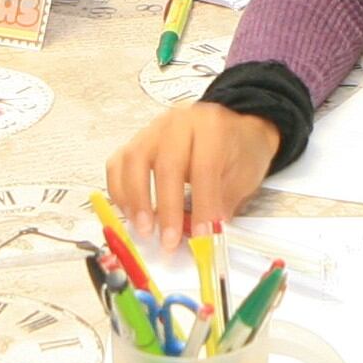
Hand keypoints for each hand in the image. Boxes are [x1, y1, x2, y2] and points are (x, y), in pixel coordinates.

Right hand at [106, 101, 280, 249]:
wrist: (230, 127)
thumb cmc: (238, 150)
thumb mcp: (245, 175)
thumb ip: (223, 202)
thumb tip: (207, 233)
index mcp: (212, 126)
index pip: (204, 167)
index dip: (202, 204)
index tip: (202, 235)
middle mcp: (179, 123)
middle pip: (166, 164)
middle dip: (166, 208)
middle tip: (169, 240)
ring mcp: (153, 130)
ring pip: (134, 161)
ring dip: (136, 200)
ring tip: (145, 229)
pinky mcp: (137, 141)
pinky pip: (118, 163)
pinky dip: (120, 191)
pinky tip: (130, 213)